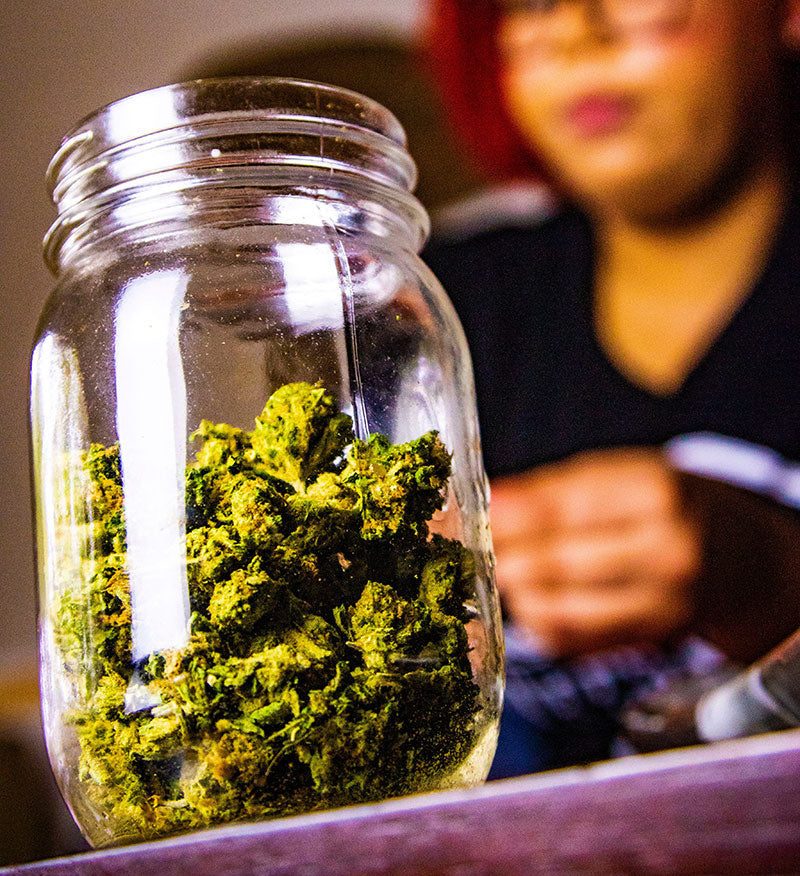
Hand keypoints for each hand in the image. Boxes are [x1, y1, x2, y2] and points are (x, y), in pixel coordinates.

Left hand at [490, 448, 701, 656]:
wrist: (734, 556)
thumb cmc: (661, 504)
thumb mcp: (618, 475)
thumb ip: (552, 490)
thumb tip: (489, 502)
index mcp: (658, 494)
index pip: (567, 507)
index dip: (511, 515)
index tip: (471, 514)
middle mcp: (667, 553)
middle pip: (559, 563)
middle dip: (505, 556)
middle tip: (475, 547)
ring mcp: (661, 605)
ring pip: (558, 610)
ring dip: (518, 592)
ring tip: (505, 570)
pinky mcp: (645, 641)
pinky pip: (570, 640)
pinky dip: (538, 620)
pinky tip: (533, 598)